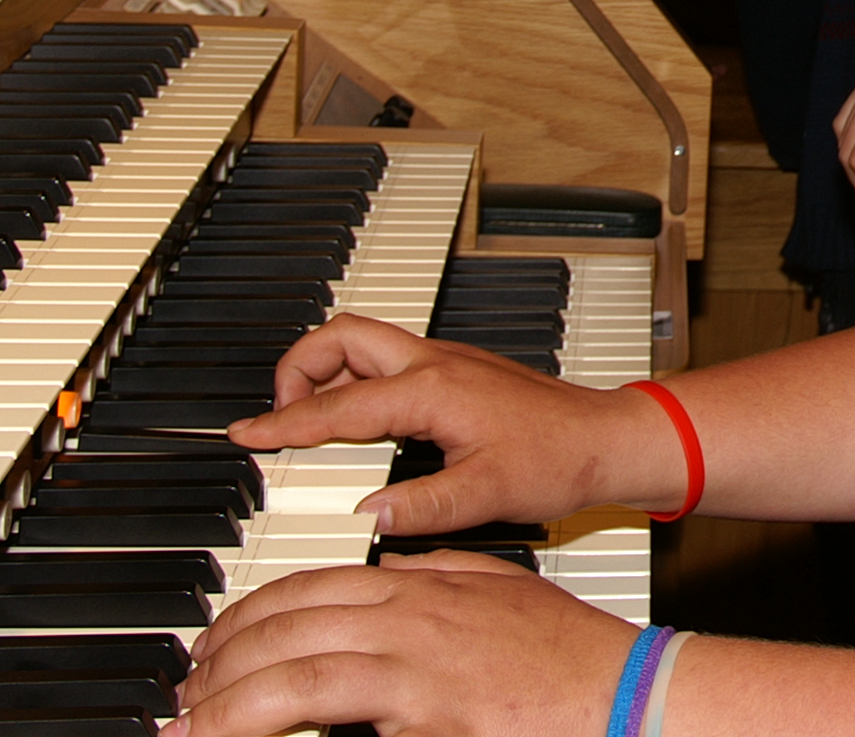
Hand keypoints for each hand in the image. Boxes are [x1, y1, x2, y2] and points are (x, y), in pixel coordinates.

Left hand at [170, 553, 636, 736]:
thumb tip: (391, 578)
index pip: (309, 585)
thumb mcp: (501, 593)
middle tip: (185, 693)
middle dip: (220, 658)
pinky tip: (233, 736)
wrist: (625, 691)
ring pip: (291, 664)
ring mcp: (414, 657)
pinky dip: (265, 720)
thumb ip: (442, 579)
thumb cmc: (573, 657)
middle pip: (286, 620)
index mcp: (424, 583)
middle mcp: (410, 611)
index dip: (249, 616)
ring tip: (188, 726)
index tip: (215, 648)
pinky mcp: (422, 706)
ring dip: (226, 699)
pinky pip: (323, 704)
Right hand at [227, 313, 685, 531]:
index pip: (338, 406)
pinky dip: (358, 383)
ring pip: (364, 343)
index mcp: (432, 390)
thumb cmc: (561, 459)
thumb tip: (365, 517)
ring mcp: (445, 364)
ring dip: (327, 372)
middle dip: (297, 368)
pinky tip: (360, 423)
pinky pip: (387, 363)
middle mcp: (434, 365)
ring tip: (311, 420)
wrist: (607, 439)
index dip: (285, 424)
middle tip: (280, 416)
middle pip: (341, 337)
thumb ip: (420, 507)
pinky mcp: (455, 373)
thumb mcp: (485, 495)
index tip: (247, 436)